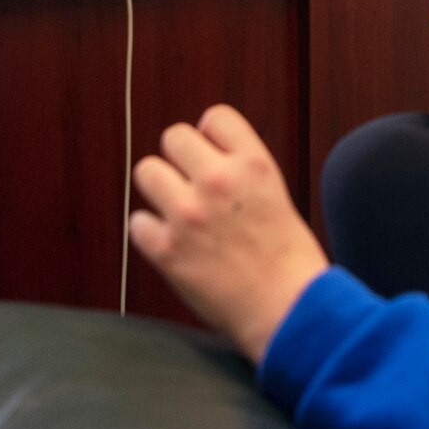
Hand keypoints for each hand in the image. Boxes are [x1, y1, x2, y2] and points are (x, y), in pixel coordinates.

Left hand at [129, 105, 329, 362]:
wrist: (289, 311)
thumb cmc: (290, 261)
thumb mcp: (276, 194)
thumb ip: (242, 172)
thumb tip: (205, 159)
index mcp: (253, 164)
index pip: (215, 117)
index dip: (211, 137)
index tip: (213, 158)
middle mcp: (218, 180)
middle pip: (173, 137)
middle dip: (180, 160)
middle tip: (191, 187)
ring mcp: (189, 214)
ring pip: (147, 171)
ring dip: (160, 190)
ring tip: (178, 213)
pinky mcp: (167, 249)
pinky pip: (138, 223)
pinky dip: (151, 235)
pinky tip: (173, 246)